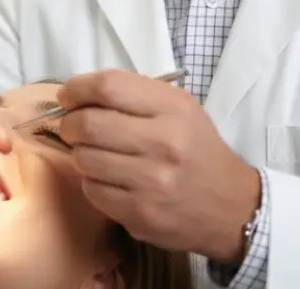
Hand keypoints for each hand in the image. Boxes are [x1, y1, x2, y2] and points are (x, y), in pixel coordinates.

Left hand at [57, 69, 261, 262]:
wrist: (231, 207)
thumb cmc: (197, 150)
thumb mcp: (180, 110)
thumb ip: (133, 96)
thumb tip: (77, 95)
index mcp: (173, 109)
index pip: (109, 86)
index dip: (77, 88)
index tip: (68, 95)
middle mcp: (164, 143)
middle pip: (88, 123)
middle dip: (69, 123)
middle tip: (72, 127)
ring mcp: (152, 182)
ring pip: (85, 158)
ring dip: (81, 154)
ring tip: (96, 154)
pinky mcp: (140, 214)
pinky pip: (92, 190)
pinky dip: (93, 182)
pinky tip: (110, 179)